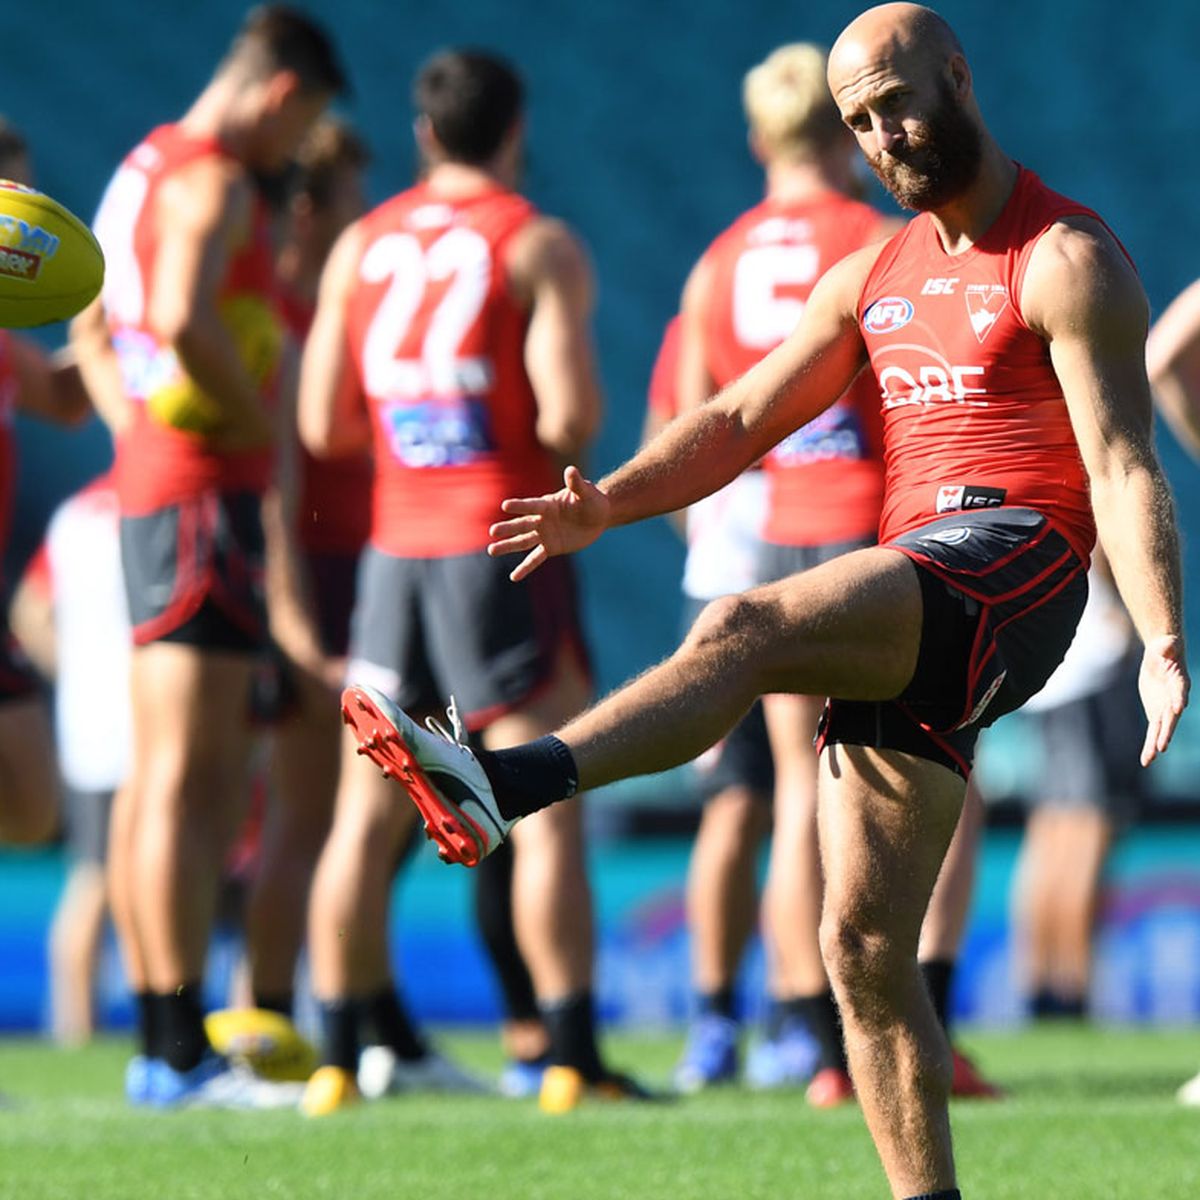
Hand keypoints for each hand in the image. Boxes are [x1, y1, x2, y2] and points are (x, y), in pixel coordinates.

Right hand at [488, 465, 610, 580]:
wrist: (597, 517)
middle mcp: (541, 519)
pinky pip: (535, 558)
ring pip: (523, 542)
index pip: (532, 505)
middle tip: (493, 531)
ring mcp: (544, 534)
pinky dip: (525, 567)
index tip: (505, 505)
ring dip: (508, 546)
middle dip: (508, 528)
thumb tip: (571, 470)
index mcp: (548, 504)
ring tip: (491, 550)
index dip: (520, 506)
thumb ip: (576, 484)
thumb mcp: (586, 492)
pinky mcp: (550, 547)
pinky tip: (514, 577)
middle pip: (522, 525)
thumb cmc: (591, 500)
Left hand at [1138, 634, 1189, 764]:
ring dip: (1156, 743)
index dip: (1179, 698)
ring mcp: (1166, 709)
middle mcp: (1175, 699)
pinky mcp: (1156, 714)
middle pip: (1171, 716)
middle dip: (1167, 730)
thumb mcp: (1165, 645)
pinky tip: (1147, 760)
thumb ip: (1166, 647)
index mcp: (1180, 682)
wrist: (1162, 658)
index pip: (1180, 691)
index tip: (1178, 708)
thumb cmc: (1166, 649)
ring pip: (1161, 729)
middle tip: (1162, 745)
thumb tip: (1167, 645)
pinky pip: (1153, 731)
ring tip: (1150, 758)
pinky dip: (1149, 745)